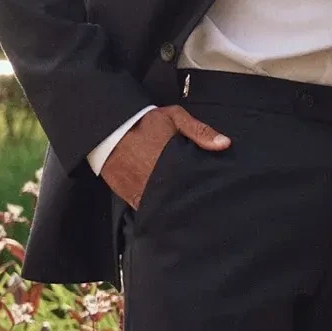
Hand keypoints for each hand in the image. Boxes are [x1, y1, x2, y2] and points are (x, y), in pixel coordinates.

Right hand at [100, 106, 230, 210]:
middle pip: (180, 198)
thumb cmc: (143, 122)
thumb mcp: (174, 117)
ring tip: (187, 213)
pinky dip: (156, 212)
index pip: (194, 183)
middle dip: (191, 202)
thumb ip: (200, 131)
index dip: (204, 190)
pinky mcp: (129, 195)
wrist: (106, 129)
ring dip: (174, 210)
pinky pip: (146, 209)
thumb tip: (225, 144)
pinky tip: (166, 213)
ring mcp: (142, 189)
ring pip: (164, 208)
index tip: (213, 194)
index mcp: (172, 160)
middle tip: (203, 207)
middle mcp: (157, 179)